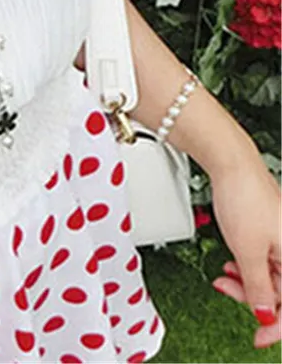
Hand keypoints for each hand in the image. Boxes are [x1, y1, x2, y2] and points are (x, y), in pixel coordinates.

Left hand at [210, 156, 281, 348]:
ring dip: (247, 281)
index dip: (277, 326)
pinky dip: (247, 266)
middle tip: (227, 290)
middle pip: (281, 291)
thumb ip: (257, 286)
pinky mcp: (272, 231)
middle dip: (253, 297)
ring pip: (270, 276)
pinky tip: (232, 265)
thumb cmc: (243, 198)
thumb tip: (265, 314)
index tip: (259, 337)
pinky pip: (264, 260)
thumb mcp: (246, 251)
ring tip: (225, 276)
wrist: (232, 165)